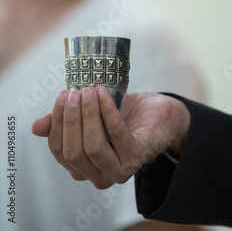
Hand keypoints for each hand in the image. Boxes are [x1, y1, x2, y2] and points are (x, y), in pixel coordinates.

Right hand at [31, 86, 190, 189]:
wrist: (160, 112)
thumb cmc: (125, 113)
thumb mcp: (91, 114)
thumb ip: (65, 121)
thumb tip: (36, 126)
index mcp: (83, 167)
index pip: (59, 150)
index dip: (56, 123)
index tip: (61, 96)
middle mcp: (99, 175)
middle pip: (73, 151)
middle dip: (70, 118)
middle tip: (74, 92)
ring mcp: (119, 170)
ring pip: (93, 146)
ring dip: (88, 115)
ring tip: (88, 91)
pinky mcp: (137, 156)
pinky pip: (116, 134)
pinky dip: (107, 111)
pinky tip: (104, 94)